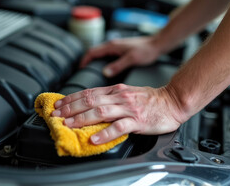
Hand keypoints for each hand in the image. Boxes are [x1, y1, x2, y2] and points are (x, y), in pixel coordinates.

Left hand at [51, 84, 186, 144]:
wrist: (172, 101)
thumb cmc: (150, 100)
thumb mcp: (127, 93)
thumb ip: (110, 98)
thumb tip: (90, 105)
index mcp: (116, 90)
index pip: (89, 92)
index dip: (71, 98)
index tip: (58, 105)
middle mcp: (119, 97)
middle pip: (90, 100)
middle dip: (71, 108)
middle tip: (57, 115)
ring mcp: (128, 108)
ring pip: (101, 111)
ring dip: (82, 118)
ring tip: (69, 124)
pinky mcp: (137, 120)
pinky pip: (119, 127)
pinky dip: (105, 133)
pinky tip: (95, 138)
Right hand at [80, 36, 160, 76]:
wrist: (158, 44)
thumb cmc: (147, 50)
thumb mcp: (132, 59)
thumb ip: (118, 66)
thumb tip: (105, 72)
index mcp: (112, 46)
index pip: (92, 52)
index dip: (84, 61)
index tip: (80, 70)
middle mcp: (112, 45)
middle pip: (94, 53)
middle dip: (86, 63)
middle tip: (82, 74)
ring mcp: (116, 48)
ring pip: (100, 55)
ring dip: (94, 63)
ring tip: (91, 73)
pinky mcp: (120, 51)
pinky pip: (106, 57)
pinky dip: (101, 63)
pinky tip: (104, 71)